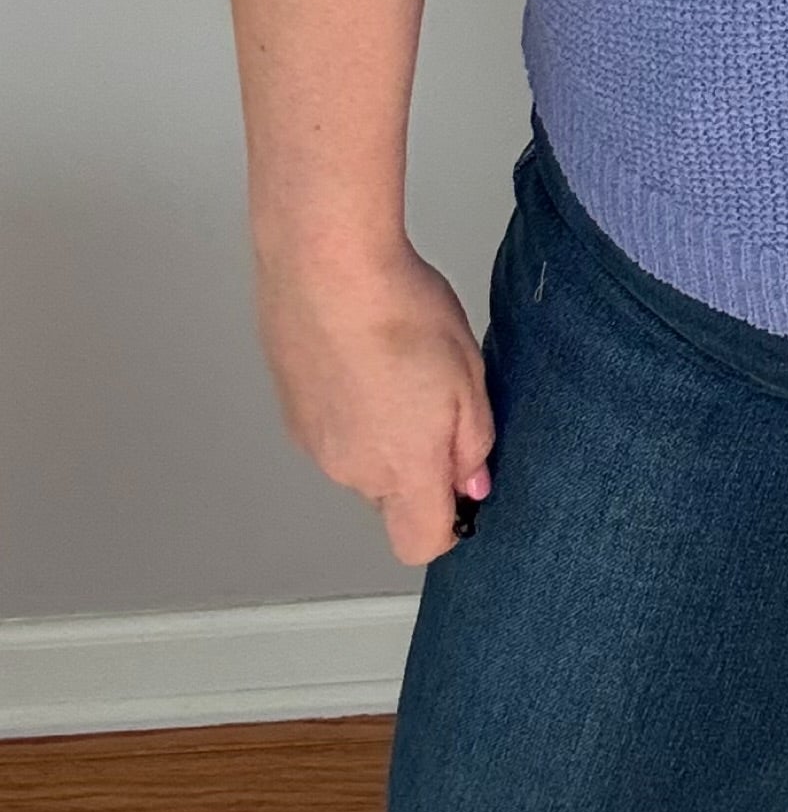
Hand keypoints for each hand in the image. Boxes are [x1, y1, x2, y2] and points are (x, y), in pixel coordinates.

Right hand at [252, 237, 496, 564]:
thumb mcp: (468, 377)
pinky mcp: (290, 410)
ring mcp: (313, 442)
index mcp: (402, 469)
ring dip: (382, 428)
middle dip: (417, 461)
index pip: (420, 543)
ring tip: (398, 363)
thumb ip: (473, 442)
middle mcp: (351, 470)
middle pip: (391, 497)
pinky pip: (331, 427)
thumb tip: (472, 482)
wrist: (327, 268)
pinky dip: (349, 404)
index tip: (462, 479)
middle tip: (437, 395)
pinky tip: (363, 354)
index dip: (447, 522)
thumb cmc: (402, 315)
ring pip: (359, 458)